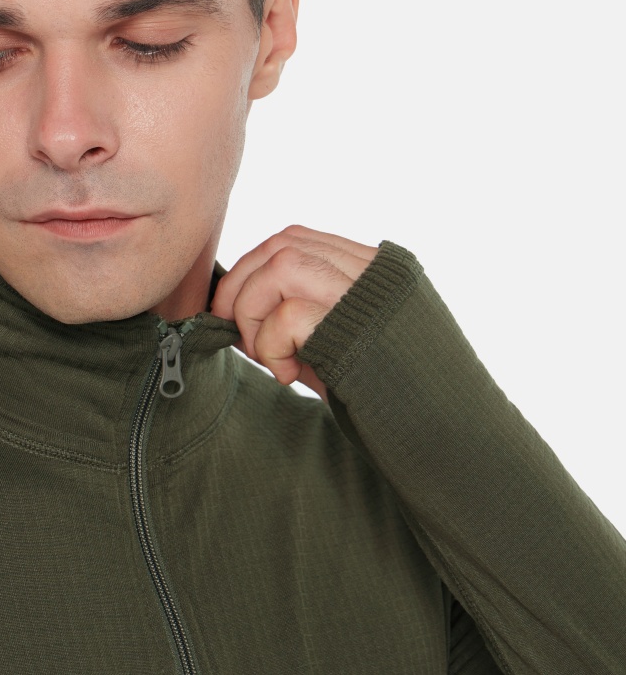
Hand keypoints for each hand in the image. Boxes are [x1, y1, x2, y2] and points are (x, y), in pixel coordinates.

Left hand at [210, 226, 377, 401]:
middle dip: (241, 286)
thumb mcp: (344, 339)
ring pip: (282, 267)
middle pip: (282, 246)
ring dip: (253, 313)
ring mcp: (368, 298)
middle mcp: (372, 272)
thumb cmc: (386, 392)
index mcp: (372, 269)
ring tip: (268, 356)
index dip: (253, 267)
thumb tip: (231, 305)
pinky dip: (271, 346)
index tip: (234, 307)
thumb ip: (307, 309)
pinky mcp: (357, 331)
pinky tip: (288, 375)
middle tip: (237, 333)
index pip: (295, 240)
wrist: (443, 434)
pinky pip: (290, 315)